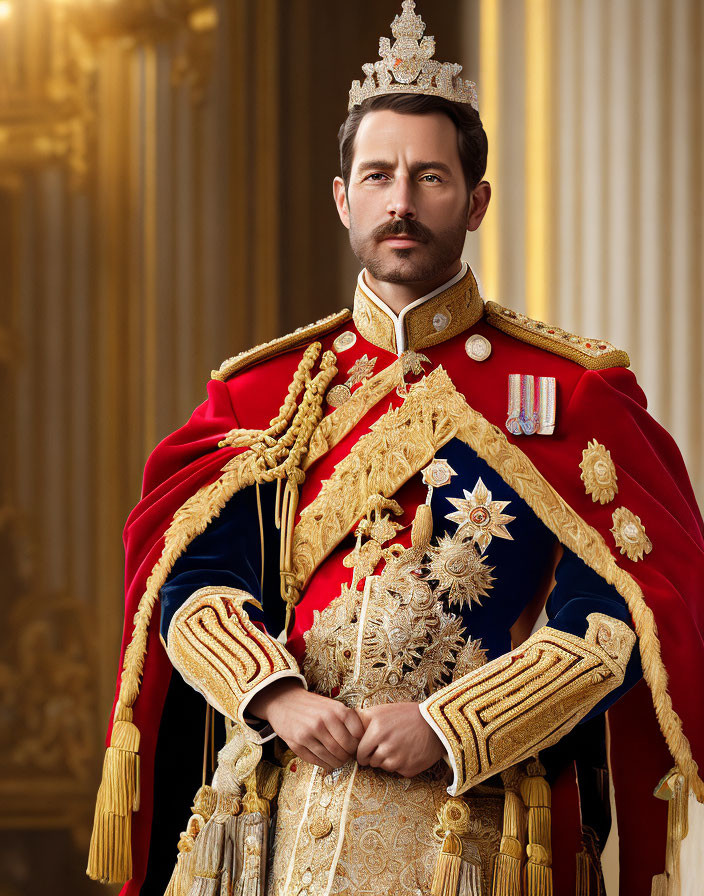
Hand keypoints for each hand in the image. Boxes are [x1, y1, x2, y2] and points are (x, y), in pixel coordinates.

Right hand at [247, 679, 364, 772]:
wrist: (284, 701)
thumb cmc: (313, 706)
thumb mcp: (333, 705)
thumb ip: (347, 720)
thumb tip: (361, 742)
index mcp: (336, 710)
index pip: (357, 736)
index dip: (358, 744)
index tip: (356, 746)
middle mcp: (323, 721)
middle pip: (345, 749)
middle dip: (348, 756)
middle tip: (347, 756)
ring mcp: (309, 733)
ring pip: (331, 757)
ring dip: (337, 763)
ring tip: (338, 760)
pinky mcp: (297, 743)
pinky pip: (317, 761)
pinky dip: (325, 764)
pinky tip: (326, 760)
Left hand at [356, 702, 445, 777]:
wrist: (435, 723)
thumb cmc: (405, 715)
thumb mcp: (381, 710)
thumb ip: (361, 719)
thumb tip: (344, 725)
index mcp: (376, 731)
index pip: (360, 753)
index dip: (363, 752)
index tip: (368, 748)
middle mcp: (386, 747)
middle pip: (371, 762)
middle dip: (375, 756)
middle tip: (386, 745)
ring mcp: (398, 760)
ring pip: (384, 768)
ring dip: (387, 760)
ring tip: (398, 746)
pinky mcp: (409, 769)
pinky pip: (398, 771)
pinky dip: (401, 765)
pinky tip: (408, 752)